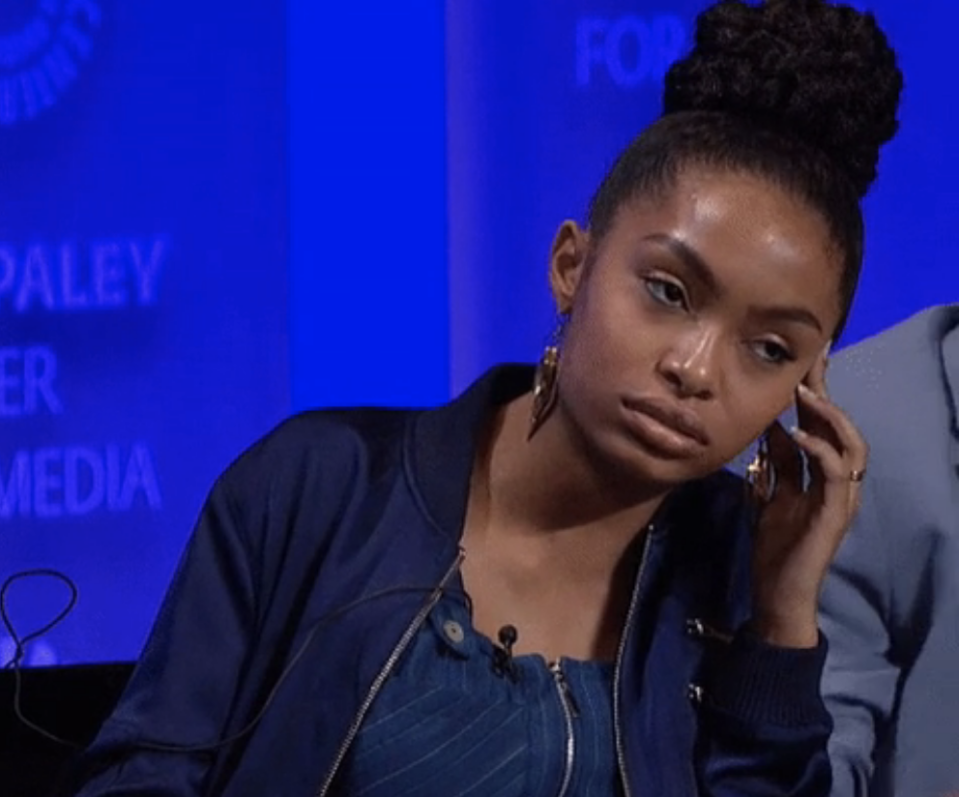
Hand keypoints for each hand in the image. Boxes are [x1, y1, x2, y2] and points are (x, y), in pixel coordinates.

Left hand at [748, 344, 867, 647]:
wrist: (777, 594)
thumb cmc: (773, 549)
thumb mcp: (767, 496)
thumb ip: (772, 466)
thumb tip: (769, 428)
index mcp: (818, 476)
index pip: (819, 426)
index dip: (813, 393)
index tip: (801, 362)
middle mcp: (837, 481)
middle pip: (838, 426)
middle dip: (825, 391)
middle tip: (811, 360)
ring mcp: (841, 496)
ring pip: (850, 444)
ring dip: (828, 416)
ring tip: (804, 392)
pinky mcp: (837, 512)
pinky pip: (837, 473)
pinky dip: (819, 450)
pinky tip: (797, 434)